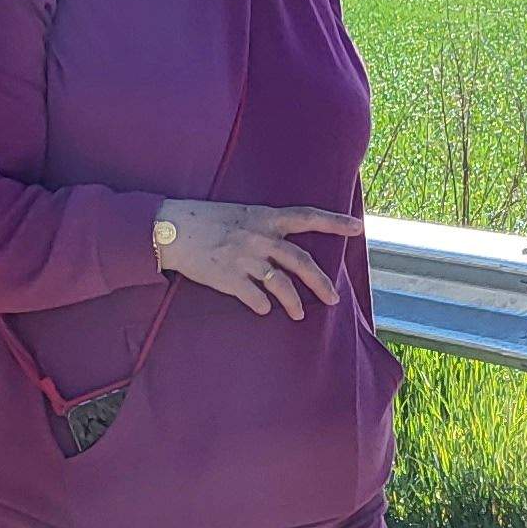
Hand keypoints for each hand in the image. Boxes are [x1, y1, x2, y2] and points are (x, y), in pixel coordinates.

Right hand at [154, 199, 364, 319]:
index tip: (357, 228)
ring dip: (294, 302)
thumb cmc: (203, 219)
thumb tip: (282, 244)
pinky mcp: (228, 277)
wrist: (169, 228)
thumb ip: (263, 226)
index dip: (334, 223)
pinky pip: (254, 298)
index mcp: (264, 217)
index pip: (306, 216)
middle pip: (301, 261)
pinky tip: (263, 310)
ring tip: (298, 314)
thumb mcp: (239, 213)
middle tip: (334, 299)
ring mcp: (244, 258)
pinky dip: (261, 306)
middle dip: (321, 283)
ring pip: (281, 284)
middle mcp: (258, 236)